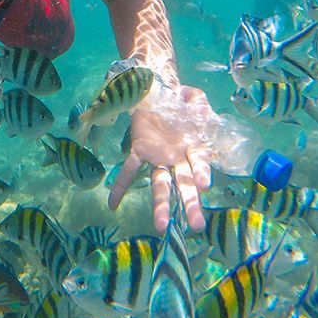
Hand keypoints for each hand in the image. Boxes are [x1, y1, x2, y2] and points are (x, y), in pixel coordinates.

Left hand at [108, 84, 214, 232]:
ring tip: (161, 227)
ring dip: (161, 205)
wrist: (158, 90)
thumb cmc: (181, 100)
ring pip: (160, 183)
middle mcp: (177, 157)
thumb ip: (200, 105)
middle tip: (196, 226)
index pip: (199, 162)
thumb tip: (205, 113)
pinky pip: (129, 169)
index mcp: (194, 146)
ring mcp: (158, 156)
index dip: (202, 172)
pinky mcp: (139, 150)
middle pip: (184, 183)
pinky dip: (120, 185)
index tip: (203, 185)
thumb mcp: (194, 97)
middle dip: (190, 204)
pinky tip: (112, 204)